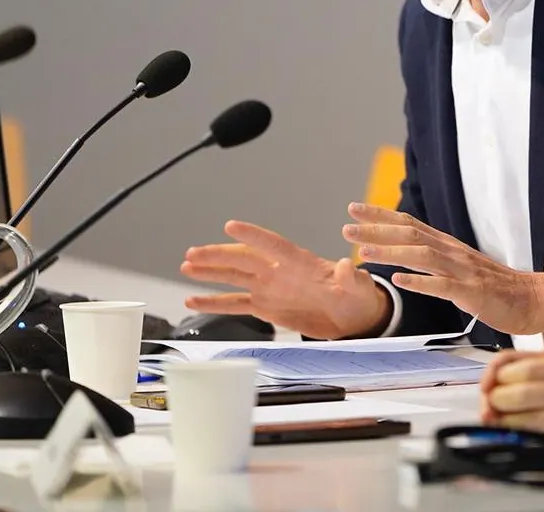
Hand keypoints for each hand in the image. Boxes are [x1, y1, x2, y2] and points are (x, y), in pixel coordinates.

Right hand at [182, 220, 391, 338]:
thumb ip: (350, 278)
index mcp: (301, 262)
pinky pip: (235, 303)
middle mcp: (279, 271)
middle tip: (193, 252)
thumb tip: (349, 266)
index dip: (253, 235)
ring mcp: (270, 288)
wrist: (352, 317)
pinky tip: (192, 300)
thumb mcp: (358, 287)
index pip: (273, 244)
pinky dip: (214, 302)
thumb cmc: (358, 296)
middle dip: (218, 255)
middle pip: (244, 259)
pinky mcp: (265, 307)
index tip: (230, 225)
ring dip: (210, 272)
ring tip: (186, 265)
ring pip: (234, 277)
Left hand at [343, 203, 543, 335]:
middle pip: (411, 235)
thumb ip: (437, 258)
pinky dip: (419, 282)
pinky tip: (398, 281)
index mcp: (448, 246)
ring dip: (391, 252)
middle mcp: (453, 252)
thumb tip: (408, 253)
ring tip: (364, 252)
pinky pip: (442, 286)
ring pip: (422, 256)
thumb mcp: (462, 266)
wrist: (532, 299)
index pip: (410, 223)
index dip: (381, 215)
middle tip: (346, 226)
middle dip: (377, 230)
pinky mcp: (472, 292)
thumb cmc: (495, 287)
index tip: (354, 208)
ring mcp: (462, 271)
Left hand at [480, 338, 543, 439]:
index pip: (528, 364)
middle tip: (489, 398)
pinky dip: (530, 434)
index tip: (494, 376)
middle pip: (522, 390)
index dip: (502, 372)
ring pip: (531, 415)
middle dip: (498, 395)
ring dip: (507, 418)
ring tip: (494, 417)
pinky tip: (517, 433)